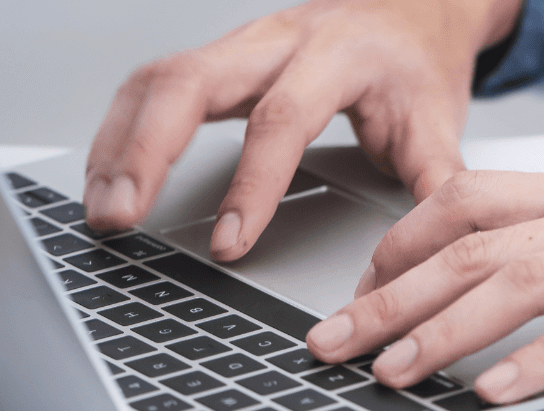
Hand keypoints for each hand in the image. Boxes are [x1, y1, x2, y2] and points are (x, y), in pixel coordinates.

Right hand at [83, 0, 520, 260]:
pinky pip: (152, 86)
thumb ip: (434, 185)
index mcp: (338, 56)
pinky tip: (108, 177)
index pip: (282, 119)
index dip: (252, 184)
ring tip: (102, 209)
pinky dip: (121, 132)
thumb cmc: (418, 65)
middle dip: (146, 151)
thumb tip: (433, 253)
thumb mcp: (440, 123)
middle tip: (121, 216)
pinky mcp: (218, 59)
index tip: (228, 244)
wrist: (414, 7)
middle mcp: (279, 40)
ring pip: (158, 79)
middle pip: (191, 81)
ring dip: (119, 143)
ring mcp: (241, 44)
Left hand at [304, 124, 543, 402]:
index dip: (404, 239)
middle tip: (332, 340)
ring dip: (443, 331)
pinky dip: (542, 359)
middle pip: (469, 246)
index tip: (363, 281)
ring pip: (515, 281)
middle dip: (389, 295)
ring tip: (393, 372)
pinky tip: (499, 390)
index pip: (470, 199)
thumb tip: (525, 282)